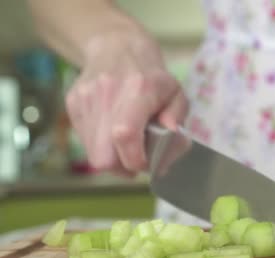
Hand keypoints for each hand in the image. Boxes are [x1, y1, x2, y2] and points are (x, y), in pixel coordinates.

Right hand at [65, 32, 187, 175]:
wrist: (116, 48)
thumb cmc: (153, 77)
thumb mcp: (176, 94)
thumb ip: (176, 120)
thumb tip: (169, 143)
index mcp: (140, 90)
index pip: (124, 134)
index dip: (134, 160)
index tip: (146, 163)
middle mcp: (108, 93)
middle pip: (103, 156)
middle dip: (121, 167)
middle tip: (135, 159)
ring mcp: (86, 98)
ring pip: (92, 153)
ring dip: (112, 158)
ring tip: (126, 144)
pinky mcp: (73, 104)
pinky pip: (85, 141)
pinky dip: (101, 145)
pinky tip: (112, 132)